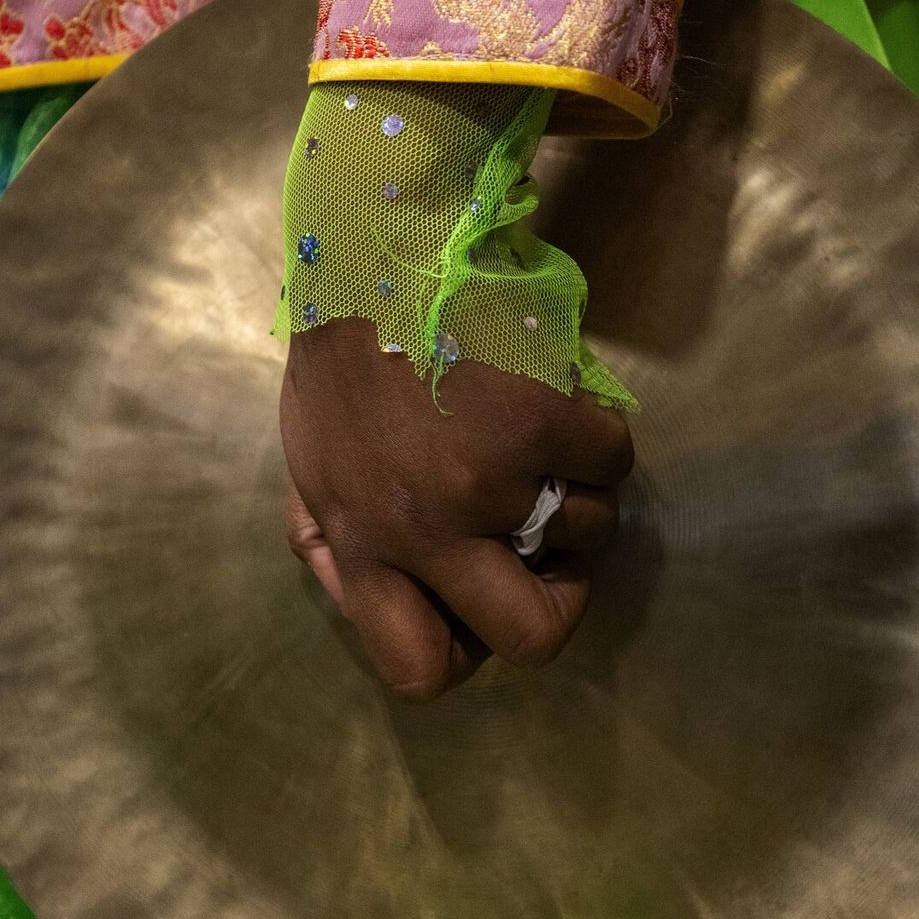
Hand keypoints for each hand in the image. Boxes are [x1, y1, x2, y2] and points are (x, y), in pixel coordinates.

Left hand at [281, 319, 632, 699]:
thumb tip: (353, 587)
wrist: (376, 249)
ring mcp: (488, 479)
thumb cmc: (338, 354)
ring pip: (588, 537)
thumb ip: (327, 535)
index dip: (465, 653)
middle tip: (557, 555)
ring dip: (584, 497)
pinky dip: (599, 434)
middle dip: (561, 603)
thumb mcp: (306, 461)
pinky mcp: (540, 423)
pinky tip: (562, 403)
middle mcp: (424, 530)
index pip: (417, 668)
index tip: (478, 606)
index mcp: (361, 544)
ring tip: (549, 450)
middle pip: (530, 637)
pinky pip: (612, 461)